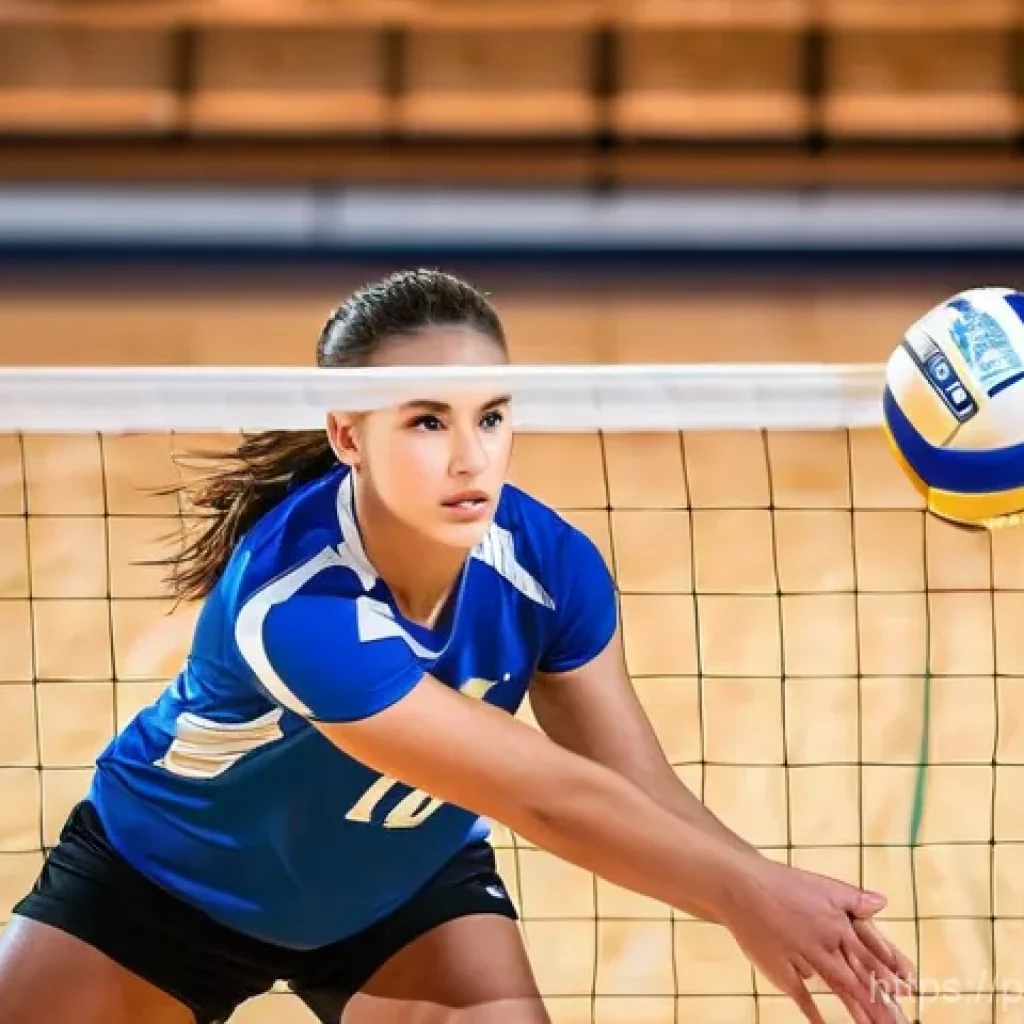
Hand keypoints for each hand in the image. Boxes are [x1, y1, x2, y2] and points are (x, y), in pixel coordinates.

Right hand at [718, 857, 915, 1023]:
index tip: (909, 990)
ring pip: (837, 988)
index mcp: (837, 924)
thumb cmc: (782, 883)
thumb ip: (853, 898)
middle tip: (899, 1022)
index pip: (870, 954)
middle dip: (881, 1002)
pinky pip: (801, 995)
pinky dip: (813, 1012)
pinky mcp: (781, 969)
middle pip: (859, 977)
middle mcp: (825, 944)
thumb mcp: (822, 885)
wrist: (740, 885)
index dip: (889, 972)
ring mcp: (803, 959)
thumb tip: (882, 902)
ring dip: (858, 1010)